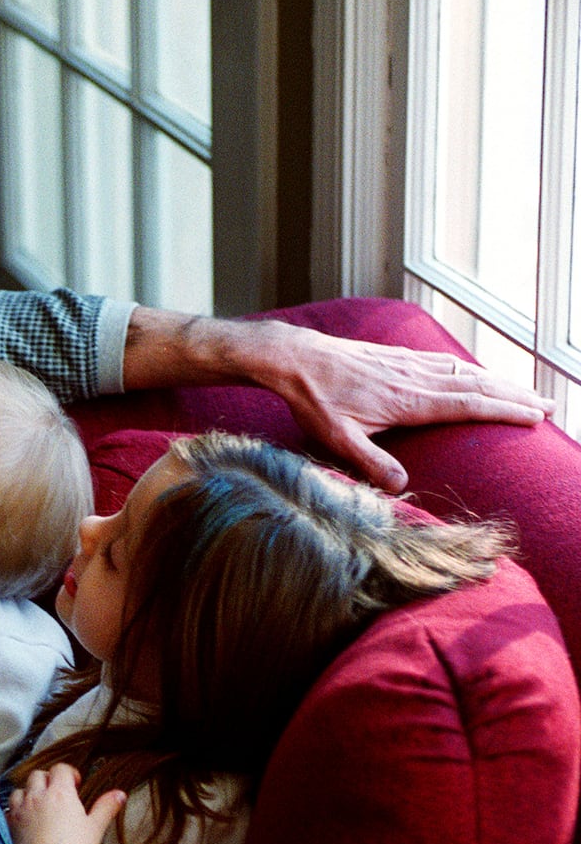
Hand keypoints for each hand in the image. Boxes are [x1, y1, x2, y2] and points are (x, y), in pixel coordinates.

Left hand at [6, 764, 124, 843]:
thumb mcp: (95, 828)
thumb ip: (106, 807)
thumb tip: (120, 793)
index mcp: (59, 792)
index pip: (60, 769)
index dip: (69, 773)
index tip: (76, 784)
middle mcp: (37, 796)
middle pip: (38, 775)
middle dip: (48, 780)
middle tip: (58, 795)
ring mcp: (20, 810)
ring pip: (20, 790)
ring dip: (29, 793)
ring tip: (40, 806)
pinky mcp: (9, 825)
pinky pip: (8, 809)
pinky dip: (16, 810)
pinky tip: (24, 821)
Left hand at [124, 308, 553, 491]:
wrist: (294, 357)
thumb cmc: (314, 399)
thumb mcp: (337, 438)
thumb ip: (370, 463)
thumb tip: (402, 487)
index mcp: (408, 399)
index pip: (468, 404)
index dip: (504, 409)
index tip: (534, 416)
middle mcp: (415, 377)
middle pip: (476, 385)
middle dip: (514, 396)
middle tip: (548, 406)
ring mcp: (407, 363)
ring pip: (464, 371)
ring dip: (498, 381)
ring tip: (524, 392)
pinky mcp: (397, 356)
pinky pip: (444, 362)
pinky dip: (470, 369)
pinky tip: (476, 374)